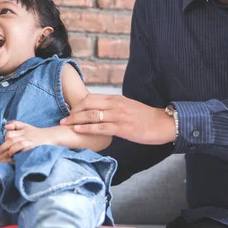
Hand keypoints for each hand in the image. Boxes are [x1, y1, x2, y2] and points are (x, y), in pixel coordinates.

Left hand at [0, 121, 55, 155]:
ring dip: (11, 150)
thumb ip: (15, 124)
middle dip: (4, 146)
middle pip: (12, 140)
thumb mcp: (26, 126)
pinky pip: (25, 150)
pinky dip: (20, 153)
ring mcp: (29, 142)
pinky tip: (17, 157)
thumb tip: (5, 126)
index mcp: (22, 131)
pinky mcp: (33, 147)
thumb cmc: (36, 132)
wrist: (49, 136)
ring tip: (8, 154)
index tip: (3, 143)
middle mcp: (25, 136)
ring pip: (17, 145)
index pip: (10, 134)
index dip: (5, 138)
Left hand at [60, 94, 175, 144]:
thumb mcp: (128, 107)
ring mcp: (118, 116)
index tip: (70, 111)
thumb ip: (114, 107)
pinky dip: (86, 128)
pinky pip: (100, 127)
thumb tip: (101, 111)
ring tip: (65, 124)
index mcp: (116, 99)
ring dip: (75, 120)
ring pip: (91, 115)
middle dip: (73, 112)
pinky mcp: (122, 128)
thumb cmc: (146, 118)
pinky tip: (77, 130)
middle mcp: (115, 105)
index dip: (78, 105)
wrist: (163, 124)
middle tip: (64, 119)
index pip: (91, 98)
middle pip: (87, 104)